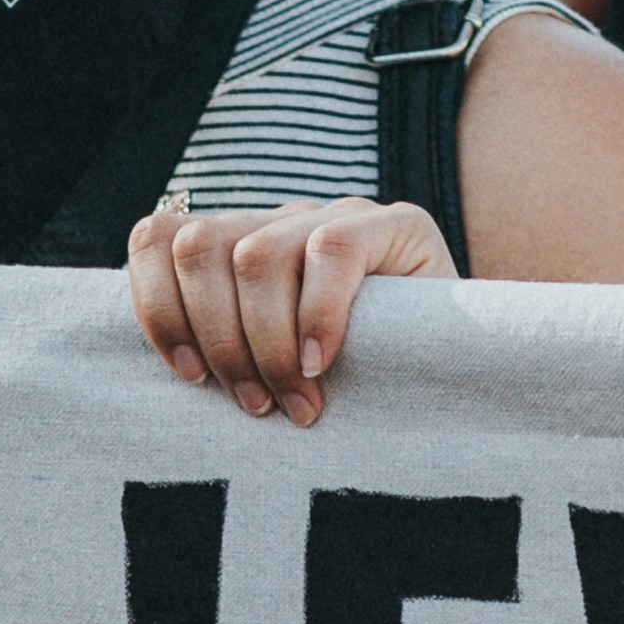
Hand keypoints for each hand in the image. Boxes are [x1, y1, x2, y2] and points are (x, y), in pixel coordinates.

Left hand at [126, 195, 446, 426]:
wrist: (467, 379)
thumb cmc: (356, 395)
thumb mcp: (272, 377)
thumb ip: (223, 359)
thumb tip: (165, 381)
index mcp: (237, 249)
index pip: (156, 239)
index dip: (157, 306)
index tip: (187, 377)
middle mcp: (279, 221)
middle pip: (198, 247)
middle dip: (217, 339)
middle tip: (254, 407)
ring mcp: (338, 216)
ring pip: (256, 257)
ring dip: (266, 345)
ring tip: (296, 405)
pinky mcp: (396, 225)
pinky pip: (334, 252)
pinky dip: (318, 317)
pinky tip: (324, 367)